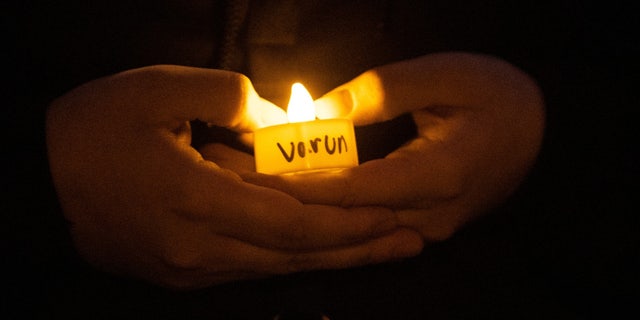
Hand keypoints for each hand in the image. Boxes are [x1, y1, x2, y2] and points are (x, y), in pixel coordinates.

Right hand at [46, 65, 422, 288]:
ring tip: (382, 249)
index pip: (292, 223)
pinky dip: (294, 258)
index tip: (393, 213)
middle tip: (410, 242)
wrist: (37, 182)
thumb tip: (279, 124)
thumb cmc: (96, 128)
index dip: (347, 221)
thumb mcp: (158, 90)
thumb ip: (231, 100)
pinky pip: (251, 268)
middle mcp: (200, 250)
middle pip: (295, 256)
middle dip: (357, 249)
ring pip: (277, 268)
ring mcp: (191, 269)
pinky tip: (324, 250)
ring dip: (333, 258)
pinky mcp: (184, 274)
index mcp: (195, 201)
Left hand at [243, 53, 544, 241]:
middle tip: (222, 170)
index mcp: (435, 176)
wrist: (539, 131)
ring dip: (293, 203)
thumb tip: (316, 115)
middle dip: (277, 195)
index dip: (290, 179)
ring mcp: (424, 229)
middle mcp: (427, 216)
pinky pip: (360, 224)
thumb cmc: (495, 94)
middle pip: (337, 215)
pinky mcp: (419, 227)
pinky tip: (284, 191)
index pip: (346, 188)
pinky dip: (321, 208)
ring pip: (346, 226)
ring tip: (239, 178)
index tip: (240, 166)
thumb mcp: (443, 76)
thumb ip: (378, 94)